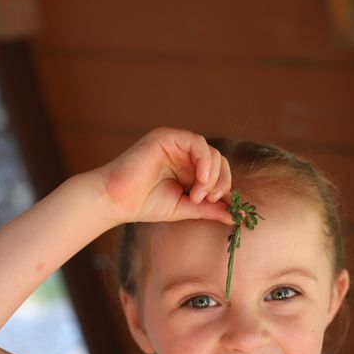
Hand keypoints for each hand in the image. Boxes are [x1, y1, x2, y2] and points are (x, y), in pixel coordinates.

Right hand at [97, 127, 232, 224]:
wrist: (117, 201)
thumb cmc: (146, 204)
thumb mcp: (186, 208)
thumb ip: (210, 209)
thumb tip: (236, 217)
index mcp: (188, 168)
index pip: (218, 172)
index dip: (224, 188)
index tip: (220, 206)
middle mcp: (183, 153)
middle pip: (218, 161)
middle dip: (220, 182)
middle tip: (208, 200)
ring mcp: (175, 144)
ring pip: (211, 153)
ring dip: (212, 176)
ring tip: (197, 195)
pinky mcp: (167, 137)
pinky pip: (197, 143)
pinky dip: (205, 161)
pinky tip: (201, 179)